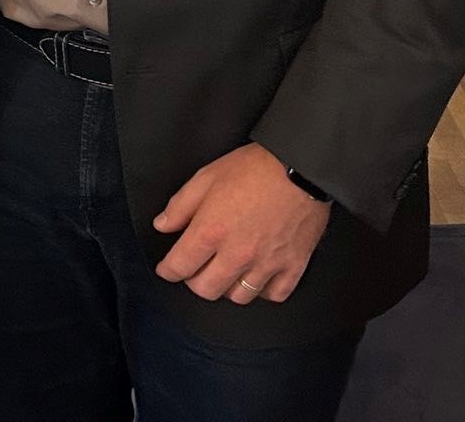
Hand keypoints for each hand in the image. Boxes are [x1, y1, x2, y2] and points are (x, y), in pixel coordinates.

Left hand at [153, 143, 330, 303]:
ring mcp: (267, 263)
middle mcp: (237, 253)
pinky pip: (274, 295)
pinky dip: (262, 290)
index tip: (167, 269)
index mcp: (211, 230)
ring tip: (226, 271)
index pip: (180, 266)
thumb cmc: (254, 168)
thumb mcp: (206, 177)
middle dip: (194, 281)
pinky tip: (256, 276)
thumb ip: (180, 205)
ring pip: (239, 297)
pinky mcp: (293, 266)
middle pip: (206, 289)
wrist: (301, 167)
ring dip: (227, 287)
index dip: (168, 270)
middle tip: (196, 268)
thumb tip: (163, 225)